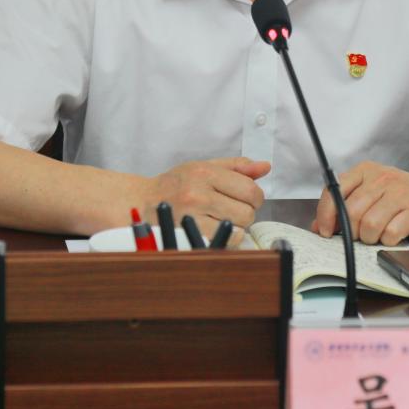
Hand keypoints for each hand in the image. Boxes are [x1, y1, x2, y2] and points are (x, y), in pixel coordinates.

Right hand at [141, 156, 268, 241]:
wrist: (142, 203)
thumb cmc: (176, 184)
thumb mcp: (204, 167)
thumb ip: (237, 167)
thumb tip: (265, 167)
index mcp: (204, 173)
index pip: (250, 189)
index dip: (255, 196)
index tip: (246, 198)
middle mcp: (198, 194)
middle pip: (247, 211)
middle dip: (246, 211)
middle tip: (231, 209)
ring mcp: (193, 217)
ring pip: (238, 227)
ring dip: (236, 226)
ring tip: (222, 219)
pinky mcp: (188, 235)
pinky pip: (226, 241)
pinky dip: (226, 238)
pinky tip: (215, 230)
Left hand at [312, 161, 408, 245]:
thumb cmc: (405, 194)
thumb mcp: (373, 193)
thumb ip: (346, 206)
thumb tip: (319, 226)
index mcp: (365, 171)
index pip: (334, 191)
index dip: (326, 215)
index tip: (325, 231)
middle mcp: (381, 179)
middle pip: (351, 212)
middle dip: (351, 232)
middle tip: (359, 236)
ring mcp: (399, 194)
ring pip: (369, 225)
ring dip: (370, 238)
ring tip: (378, 236)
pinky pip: (391, 233)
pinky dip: (388, 241)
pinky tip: (393, 236)